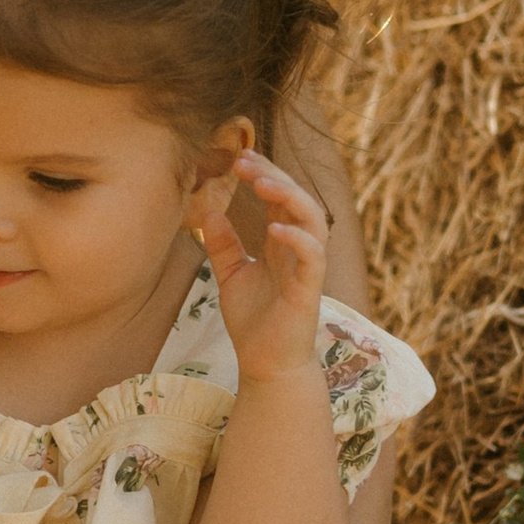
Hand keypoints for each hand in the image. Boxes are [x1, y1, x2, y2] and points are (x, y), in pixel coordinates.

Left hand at [191, 149, 330, 382]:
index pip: (280, 199)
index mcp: (280, 244)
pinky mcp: (308, 291)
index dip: (265, 175)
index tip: (240, 157)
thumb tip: (209, 212)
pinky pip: (313, 258)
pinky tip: (277, 229)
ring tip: (263, 184)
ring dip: (290, 198)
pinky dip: (298, 240)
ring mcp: (306, 269)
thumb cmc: (253, 322)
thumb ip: (223, 245)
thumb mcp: (230, 276)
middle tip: (245, 161)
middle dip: (274, 177)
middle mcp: (297, 251)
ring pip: (312, 221)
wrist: (266, 365)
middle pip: (296, 201)